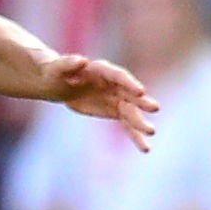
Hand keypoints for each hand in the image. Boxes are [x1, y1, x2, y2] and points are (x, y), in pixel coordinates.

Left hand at [38, 52, 157, 149]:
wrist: (58, 83)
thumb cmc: (55, 72)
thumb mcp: (57, 68)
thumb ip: (68, 63)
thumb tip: (82, 60)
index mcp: (102, 71)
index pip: (119, 76)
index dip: (129, 83)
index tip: (140, 91)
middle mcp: (114, 84)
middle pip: (130, 94)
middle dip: (141, 101)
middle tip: (154, 108)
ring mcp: (117, 98)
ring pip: (131, 112)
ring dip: (141, 123)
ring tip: (152, 132)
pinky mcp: (114, 111)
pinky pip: (127, 125)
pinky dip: (136, 136)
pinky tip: (145, 149)